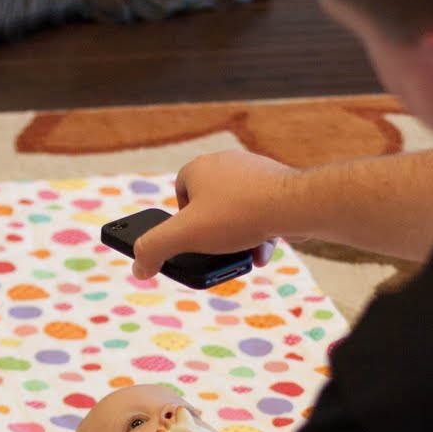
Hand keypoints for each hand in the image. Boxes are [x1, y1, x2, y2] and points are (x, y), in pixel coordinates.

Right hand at [132, 151, 294, 279]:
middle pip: (210, 208)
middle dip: (215, 235)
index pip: (180, 194)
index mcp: (199, 167)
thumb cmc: (237, 214)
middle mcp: (226, 164)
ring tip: (244, 254)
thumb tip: (139, 267)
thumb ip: (154, 249)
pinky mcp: (279, 185)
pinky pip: (262, 214)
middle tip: (218, 252)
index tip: (191, 239)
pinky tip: (263, 251)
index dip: (182, 221)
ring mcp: (255, 173)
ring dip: (238, 240)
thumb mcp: (185, 236)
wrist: (293, 205)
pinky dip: (260, 235)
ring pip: (238, 214)